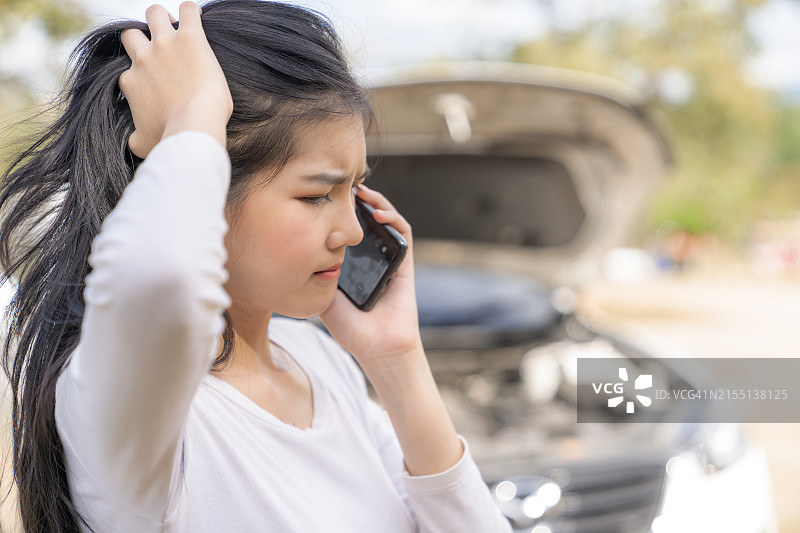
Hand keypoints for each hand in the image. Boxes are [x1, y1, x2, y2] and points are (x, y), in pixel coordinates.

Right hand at [118, 2, 232, 157]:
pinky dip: (191, 11)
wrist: (193, 127)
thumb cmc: (170, 139)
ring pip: (155, 14)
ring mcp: (165, 45)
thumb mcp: (143, 144)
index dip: (140, 73)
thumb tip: (132, 144)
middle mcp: (142, 59)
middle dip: (144, 37)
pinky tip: (197, 19)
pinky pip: (187, 11)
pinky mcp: (190, 37)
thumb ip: (135, 139)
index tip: (156, 80)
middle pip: (132, 34)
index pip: (128, 70)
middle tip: (163, 49)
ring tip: (178, 28)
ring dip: (164, 18)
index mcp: (131, 82)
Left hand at [319, 185, 423, 376]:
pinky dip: (392, 217)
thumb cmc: (352, 330)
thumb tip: (294, 253)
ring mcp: (389, 259)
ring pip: (385, 221)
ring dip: (375, 202)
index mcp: (354, 266)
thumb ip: (314, 276)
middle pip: (365, 221)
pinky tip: (376, 212)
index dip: (337, 213)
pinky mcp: (405, 263)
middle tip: (341, 186)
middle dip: (355, 201)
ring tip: (360, 191)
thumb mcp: (323, 298)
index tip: (322, 199)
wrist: (378, 348)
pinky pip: (402, 233)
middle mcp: (372, 259)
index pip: (346, 231)